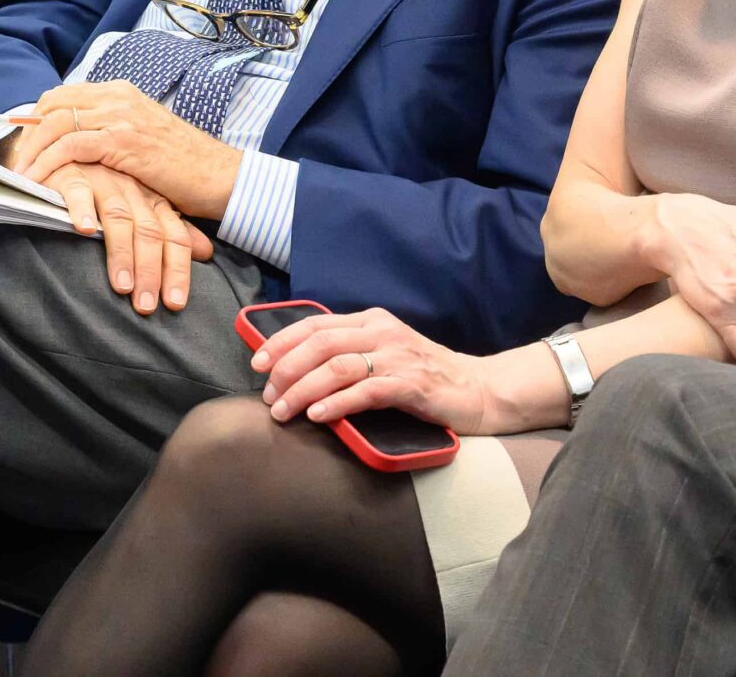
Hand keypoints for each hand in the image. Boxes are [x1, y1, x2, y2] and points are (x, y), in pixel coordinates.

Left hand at [7, 81, 241, 219]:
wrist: (220, 175)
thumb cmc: (183, 166)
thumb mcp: (141, 140)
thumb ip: (110, 134)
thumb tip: (76, 146)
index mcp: (121, 92)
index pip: (63, 95)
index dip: (35, 119)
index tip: (19, 144)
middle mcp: (118, 96)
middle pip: (52, 105)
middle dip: (26, 134)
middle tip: (13, 162)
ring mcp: (120, 116)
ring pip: (56, 123)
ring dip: (31, 151)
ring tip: (18, 176)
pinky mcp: (122, 140)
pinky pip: (70, 146)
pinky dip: (47, 163)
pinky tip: (37, 182)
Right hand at [41, 160, 212, 315]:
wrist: (68, 151)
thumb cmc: (105, 185)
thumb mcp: (142, 205)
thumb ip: (172, 228)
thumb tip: (206, 252)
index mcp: (152, 200)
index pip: (173, 235)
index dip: (177, 268)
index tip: (175, 303)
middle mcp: (132, 190)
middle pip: (149, 231)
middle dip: (150, 270)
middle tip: (145, 306)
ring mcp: (103, 180)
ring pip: (118, 217)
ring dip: (121, 252)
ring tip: (122, 286)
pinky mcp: (71, 173)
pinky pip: (79, 191)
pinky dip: (82, 210)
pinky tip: (85, 230)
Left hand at [250, 307, 500, 432]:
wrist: (479, 390)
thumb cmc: (425, 376)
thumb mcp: (384, 354)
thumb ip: (349, 354)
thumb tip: (296, 369)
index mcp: (371, 321)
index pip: (316, 324)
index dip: (281, 341)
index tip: (256, 362)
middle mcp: (382, 332)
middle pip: (321, 343)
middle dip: (286, 367)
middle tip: (268, 395)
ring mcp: (398, 357)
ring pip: (338, 366)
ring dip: (303, 389)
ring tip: (283, 410)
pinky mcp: (412, 385)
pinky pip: (366, 391)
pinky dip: (337, 403)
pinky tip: (319, 415)